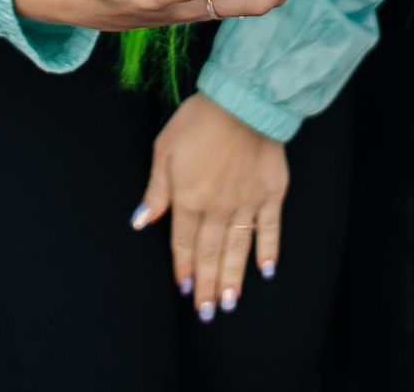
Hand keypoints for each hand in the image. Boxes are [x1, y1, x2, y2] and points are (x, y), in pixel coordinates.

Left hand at [132, 92, 288, 320]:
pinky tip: (266, 271)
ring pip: (237, 249)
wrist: (244, 100)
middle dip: (208, 286)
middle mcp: (218, 208)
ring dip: (233, 278)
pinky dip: (268, 250)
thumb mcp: (165, 150)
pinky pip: (270, 228)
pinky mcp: (272, 193)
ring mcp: (247, 203)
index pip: (183, 243)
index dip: (183, 268)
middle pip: (210, 253)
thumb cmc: (199, 120)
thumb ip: (156, 190)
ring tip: (230, 304)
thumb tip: (141, 222)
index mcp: (189, 199)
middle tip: (208, 313)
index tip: (185, 290)